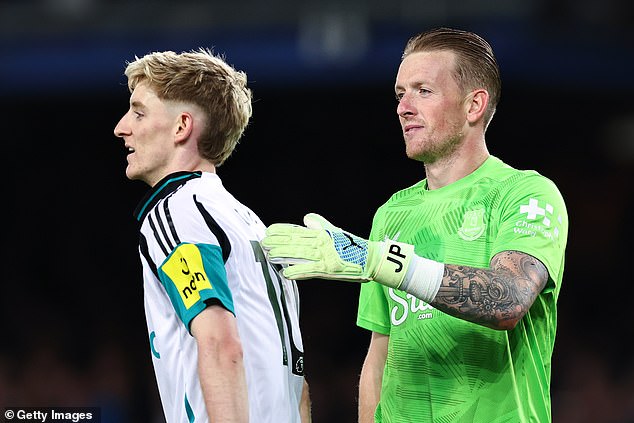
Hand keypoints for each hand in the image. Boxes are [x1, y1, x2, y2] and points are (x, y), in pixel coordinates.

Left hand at [261, 213, 413, 288]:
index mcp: (322, 234)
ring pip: (300, 254)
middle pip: (296, 241)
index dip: (282, 230)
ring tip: (270, 255)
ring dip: (283, 255)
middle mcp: (322, 243)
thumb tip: (306, 218)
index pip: (298, 230)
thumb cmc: (352, 246)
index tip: (269, 231)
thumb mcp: (335, 232)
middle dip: (278, 242)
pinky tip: (286, 273)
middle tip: (263, 242)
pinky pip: (310, 270)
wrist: (370, 259)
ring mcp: (325, 256)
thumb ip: (319, 225)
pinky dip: (298, 271)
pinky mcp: (329, 269)